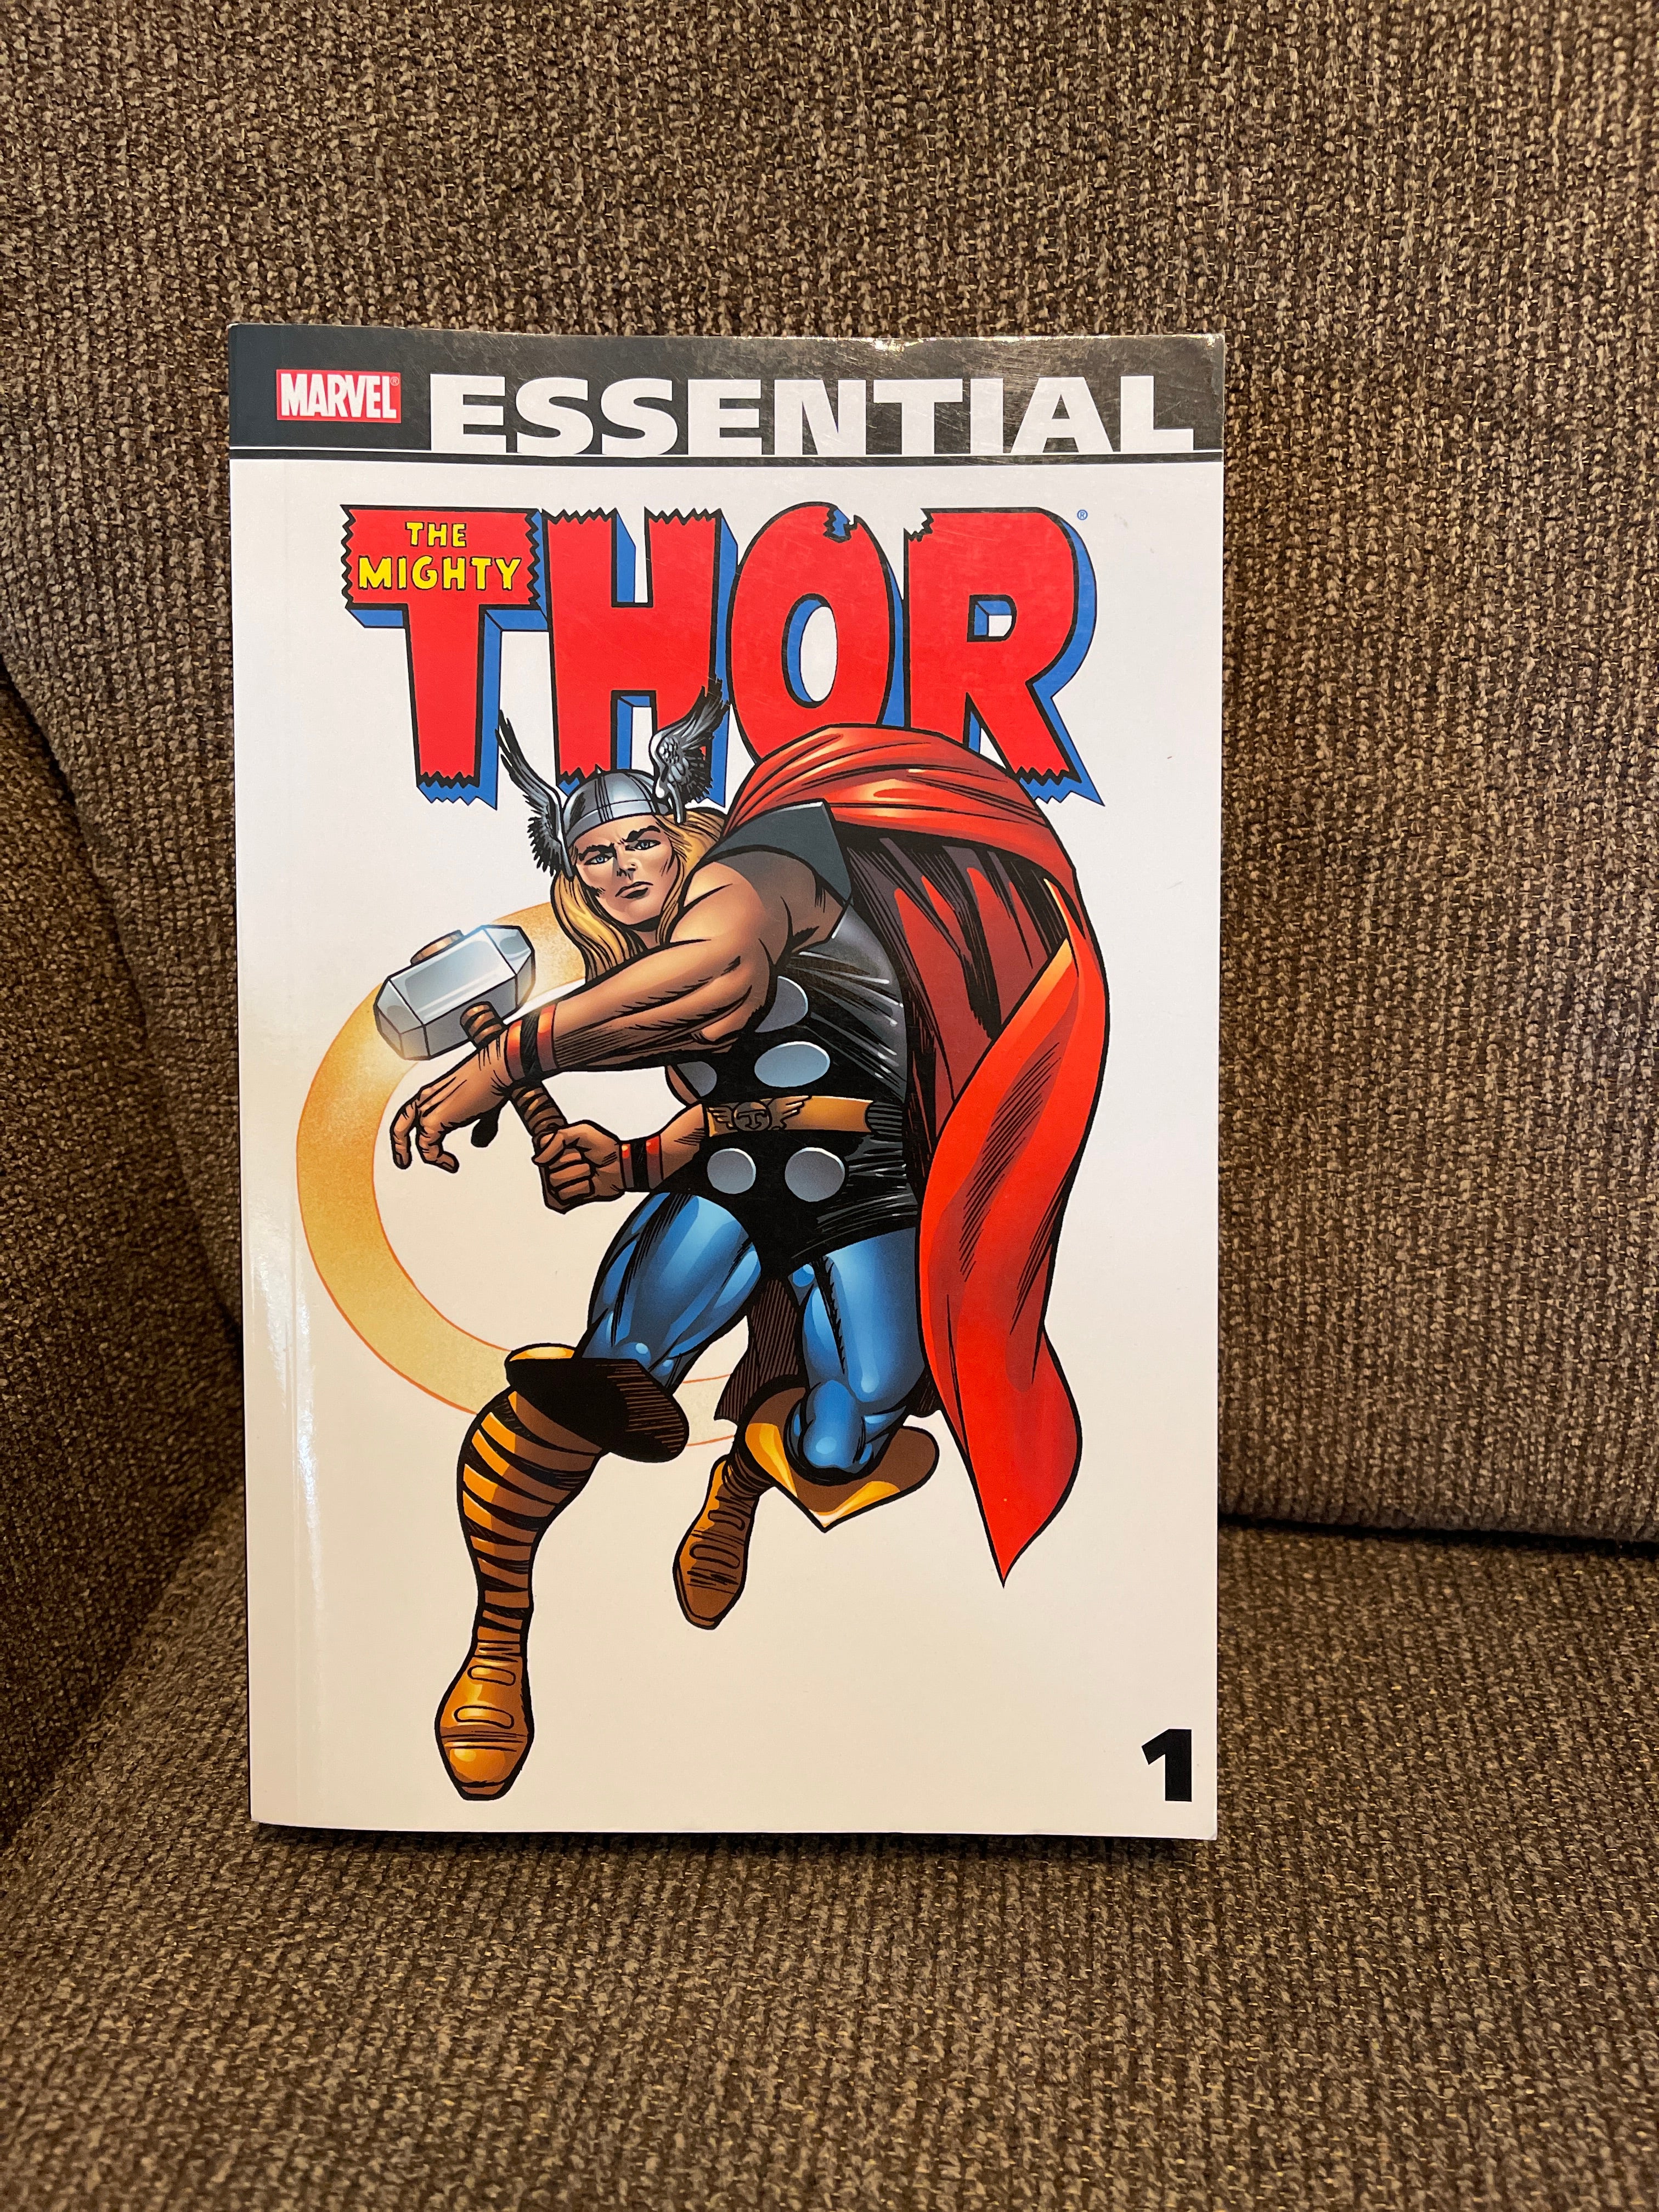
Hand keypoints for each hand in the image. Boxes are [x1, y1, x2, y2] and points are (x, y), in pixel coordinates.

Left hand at [390, 1038, 511, 1172]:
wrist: (494, 1068)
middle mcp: (424, 1099)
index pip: (411, 1114)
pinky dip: (439, 1160)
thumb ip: (479, 1127)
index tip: (422, 1144)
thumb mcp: (482, 1108)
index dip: (411, 1131)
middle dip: (400, 1147)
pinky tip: (452, 1165)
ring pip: (416, 1141)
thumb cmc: (490, 1079)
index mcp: (432, 1092)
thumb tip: (477, 1142)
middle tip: (403, 1163)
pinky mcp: (433, 1121)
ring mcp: (426, 1109)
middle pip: (400, 1126)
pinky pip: (427, 1149)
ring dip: (432, 1158)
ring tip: (448, 1165)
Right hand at [532, 1122, 624, 1207]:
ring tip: (589, 1171)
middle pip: (549, 1169)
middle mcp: (560, 1164)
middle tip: (585, 1159)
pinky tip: (590, 1183)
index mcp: (560, 1147)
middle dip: (572, 1163)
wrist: (623, 1167)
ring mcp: (566, 1180)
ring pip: (556, 1183)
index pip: (542, 1150)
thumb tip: (538, 1159)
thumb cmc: (607, 1149)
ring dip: (578, 1176)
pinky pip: (565, 1195)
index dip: (558, 1151)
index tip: (575, 1148)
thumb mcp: (582, 1132)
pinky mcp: (572, 1194)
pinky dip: (581, 1189)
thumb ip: (557, 1139)